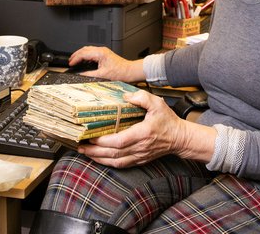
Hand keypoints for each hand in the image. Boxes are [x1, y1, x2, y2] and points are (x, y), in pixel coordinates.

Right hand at [69, 46, 143, 82]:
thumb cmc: (120, 72)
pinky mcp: (105, 54)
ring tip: (75, 60)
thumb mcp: (102, 75)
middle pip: (85, 49)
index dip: (75, 58)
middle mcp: (101, 50)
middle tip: (70, 61)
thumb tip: (80, 74)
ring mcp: (103, 51)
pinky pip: (92, 52)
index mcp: (100, 53)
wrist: (129, 71)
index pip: (84, 53)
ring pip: (88, 50)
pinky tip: (84, 61)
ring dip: (81, 54)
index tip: (70, 64)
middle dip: (76, 55)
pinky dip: (86, 55)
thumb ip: (89, 74)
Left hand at [77, 89, 215, 167]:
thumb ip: (142, 97)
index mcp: (143, 133)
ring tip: (85, 152)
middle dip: (95, 151)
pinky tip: (99, 159)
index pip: (120, 141)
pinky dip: (107, 162)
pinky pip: (120, 164)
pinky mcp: (139, 160)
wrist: (179, 138)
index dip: (104, 141)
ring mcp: (139, 155)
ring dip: (98, 158)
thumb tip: (126, 96)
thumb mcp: (157, 103)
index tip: (91, 137)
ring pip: (115, 161)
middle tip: (80, 146)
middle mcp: (140, 147)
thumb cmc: (168, 121)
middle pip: (113, 153)